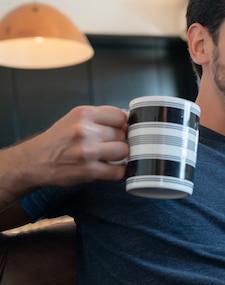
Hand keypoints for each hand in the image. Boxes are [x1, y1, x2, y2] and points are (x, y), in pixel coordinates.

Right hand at [13, 105, 128, 187]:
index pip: (120, 116)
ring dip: (119, 156)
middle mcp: (84, 130)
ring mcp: (87, 151)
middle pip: (123, 134)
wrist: (34, 161)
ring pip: (124, 151)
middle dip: (118, 140)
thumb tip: (129, 123)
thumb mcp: (75, 119)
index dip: (122, 125)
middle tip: (105, 145)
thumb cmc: (59, 140)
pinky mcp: (89, 171)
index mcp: (83, 113)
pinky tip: (107, 168)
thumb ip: (101, 118)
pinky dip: (117, 171)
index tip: (117, 130)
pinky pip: (119, 171)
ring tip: (106, 156)